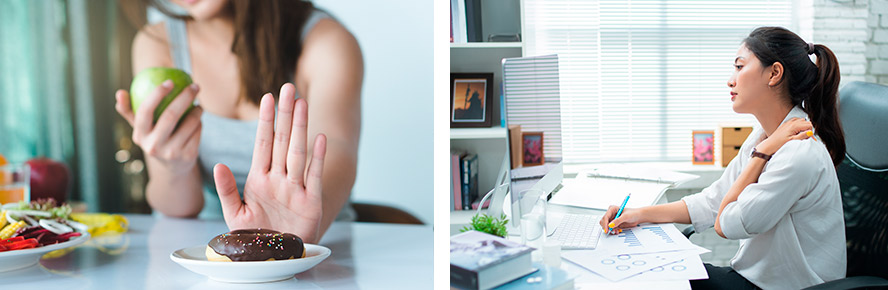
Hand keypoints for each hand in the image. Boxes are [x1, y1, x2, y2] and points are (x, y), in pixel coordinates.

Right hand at [115, 80, 202, 173]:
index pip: (144, 111)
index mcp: (140, 135)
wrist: (173, 167)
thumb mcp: (142, 128)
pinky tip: (199, 120)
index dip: (157, 94)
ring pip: (189, 123)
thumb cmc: (155, 138)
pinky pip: (198, 131)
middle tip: (194, 86)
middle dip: (185, 97)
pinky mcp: (188, 156)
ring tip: (198, 105)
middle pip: (170, 115)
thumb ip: (129, 110)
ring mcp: (171, 152)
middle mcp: (154, 146)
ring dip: (197, 110)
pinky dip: (200, 123)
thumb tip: (119, 92)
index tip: (169, 82)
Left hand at [213, 83, 326, 243]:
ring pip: (297, 152)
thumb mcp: (235, 215)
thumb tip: (218, 164)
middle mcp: (279, 179)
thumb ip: (227, 190)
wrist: (276, 257)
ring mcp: (296, 189)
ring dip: (300, 127)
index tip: (266, 98)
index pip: (262, 143)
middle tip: (288, 88)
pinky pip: (314, 176)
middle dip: (285, 114)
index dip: (265, 120)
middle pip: (282, 140)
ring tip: (302, 103)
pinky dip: (317, 158)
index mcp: (259, 179)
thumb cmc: (257, 237)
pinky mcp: (311, 202)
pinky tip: (320, 138)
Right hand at [599, 206, 642, 234]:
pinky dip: (612, 230)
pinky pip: (610, 228)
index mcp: (612, 209)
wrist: (638, 217)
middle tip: (610, 231)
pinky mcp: (615, 223)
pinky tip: (617, 231)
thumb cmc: (633, 213)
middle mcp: (611, 214)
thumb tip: (610, 225)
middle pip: (604, 221)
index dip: (605, 223)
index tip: (607, 229)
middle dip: (606, 227)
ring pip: (606, 225)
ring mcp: (613, 219)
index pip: (606, 217)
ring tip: (615, 231)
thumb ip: (618, 221)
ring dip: (610, 229)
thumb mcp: (625, 217)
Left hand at [756, 117, 812, 154]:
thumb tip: (811, 133)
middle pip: (806, 122)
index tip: (809, 138)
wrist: (770, 145)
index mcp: (794, 126)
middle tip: (805, 137)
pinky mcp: (786, 124)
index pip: (809, 125)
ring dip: (804, 127)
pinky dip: (799, 125)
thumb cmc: (780, 144)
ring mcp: (788, 122)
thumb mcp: (793, 141)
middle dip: (808, 129)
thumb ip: (803, 136)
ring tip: (801, 135)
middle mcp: (791, 122)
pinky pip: (796, 121)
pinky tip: (796, 132)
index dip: (811, 132)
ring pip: (802, 121)